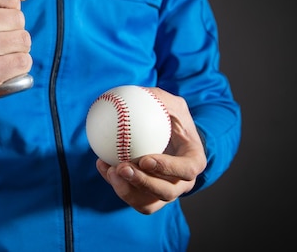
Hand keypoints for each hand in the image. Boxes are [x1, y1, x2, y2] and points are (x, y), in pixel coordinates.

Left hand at [95, 87, 206, 213]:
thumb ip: (158, 98)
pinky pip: (132, 198)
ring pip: (148, 203)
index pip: (187, 169)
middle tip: (121, 167)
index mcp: (193, 161)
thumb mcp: (171, 104)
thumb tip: (137, 93)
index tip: (145, 159)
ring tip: (108, 170)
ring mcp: (165, 192)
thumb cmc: (170, 118)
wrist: (167, 136)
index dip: (167, 168)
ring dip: (126, 190)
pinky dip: (116, 186)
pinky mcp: (148, 197)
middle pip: (166, 192)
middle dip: (143, 183)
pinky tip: (102, 166)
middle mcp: (182, 182)